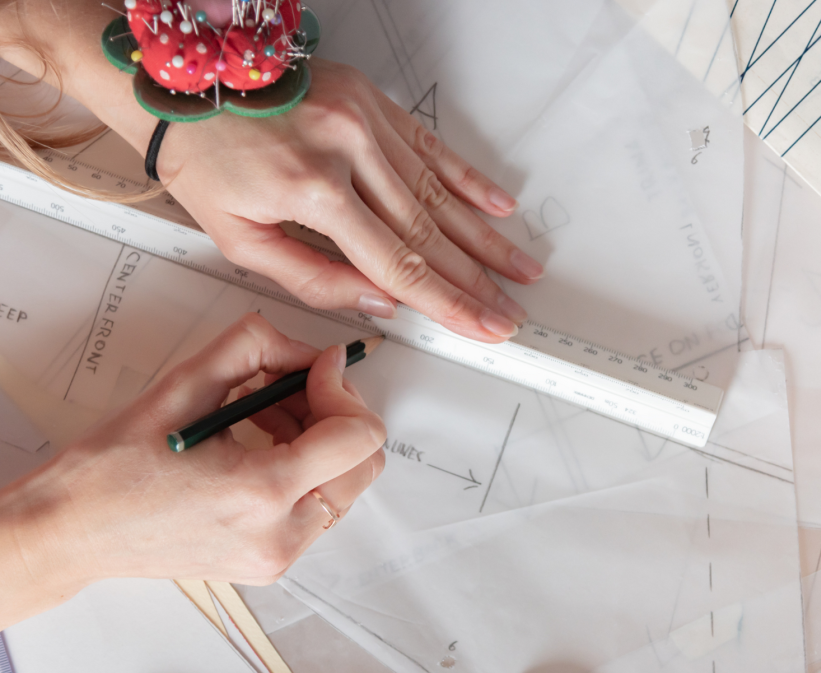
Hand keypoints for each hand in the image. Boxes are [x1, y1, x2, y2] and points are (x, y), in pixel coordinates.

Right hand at [0, 314, 385, 627]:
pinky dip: (307, 468)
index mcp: (260, 493)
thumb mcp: (183, 384)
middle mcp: (279, 536)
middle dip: (339, 413)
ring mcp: (278, 557)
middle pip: (364, 464)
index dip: (342, 388)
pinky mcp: (272, 562)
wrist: (73, 531)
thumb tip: (313, 352)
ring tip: (267, 413)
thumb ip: (255, 348)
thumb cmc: (112, 468)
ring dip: (322, 439)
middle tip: (295, 387)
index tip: (317, 367)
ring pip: (346, 484)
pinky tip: (262, 443)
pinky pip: (319, 506)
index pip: (357, 437)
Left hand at [156, 59, 542, 342]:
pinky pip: (432, 145)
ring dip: (485, 238)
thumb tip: (382, 301)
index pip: (399, 264)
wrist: (183, 82)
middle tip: (509, 310)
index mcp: (313, 191)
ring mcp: (365, 121)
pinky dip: (469, 179)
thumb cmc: (203, 158)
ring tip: (519, 268)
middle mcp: (349, 150)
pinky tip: (499, 206)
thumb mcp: (240, 240)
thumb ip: (315, 279)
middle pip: (431, 234)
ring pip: (441, 194)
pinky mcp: (372, 102)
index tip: (483, 325)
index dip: (448, 302)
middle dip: (476, 281)